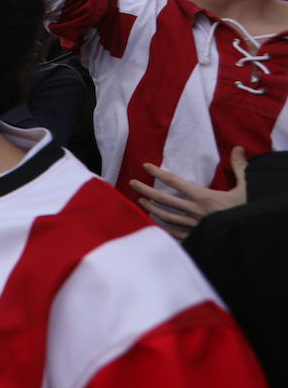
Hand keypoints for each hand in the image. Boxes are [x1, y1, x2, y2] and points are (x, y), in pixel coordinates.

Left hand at [129, 147, 248, 238]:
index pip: (175, 182)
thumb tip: (237, 148)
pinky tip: (156, 224)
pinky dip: (163, 228)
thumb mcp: (247, 188)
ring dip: (151, 209)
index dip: (159, 173)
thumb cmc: (251, 211)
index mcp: (204, 197)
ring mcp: (194, 227)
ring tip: (141, 202)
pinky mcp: (197, 239)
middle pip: (164, 200)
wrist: (253, 238)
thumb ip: (239, 168)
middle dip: (146, 191)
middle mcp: (195, 212)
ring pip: (166, 217)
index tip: (146, 166)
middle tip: (132, 183)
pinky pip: (175, 234)